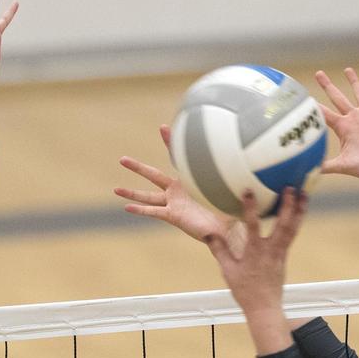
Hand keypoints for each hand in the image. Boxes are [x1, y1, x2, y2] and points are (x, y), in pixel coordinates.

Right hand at [116, 125, 234, 243]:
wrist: (229, 229)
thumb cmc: (231, 207)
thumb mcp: (228, 185)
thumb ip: (230, 170)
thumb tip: (242, 153)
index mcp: (189, 180)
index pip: (176, 157)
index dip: (169, 142)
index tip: (162, 127)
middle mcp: (178, 191)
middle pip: (153, 176)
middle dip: (138, 168)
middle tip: (122, 159)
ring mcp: (174, 204)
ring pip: (148, 196)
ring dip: (132, 193)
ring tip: (116, 190)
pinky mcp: (173, 216)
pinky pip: (154, 212)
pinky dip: (140, 210)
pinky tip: (127, 208)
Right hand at [205, 189, 304, 324]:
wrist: (264, 307)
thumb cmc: (245, 291)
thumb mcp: (228, 271)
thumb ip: (219, 250)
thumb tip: (208, 233)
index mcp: (255, 252)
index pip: (253, 226)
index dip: (251, 208)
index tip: (248, 192)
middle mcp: (271, 250)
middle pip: (283, 225)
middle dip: (288, 205)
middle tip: (290, 187)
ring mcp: (281, 253)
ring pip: (293, 228)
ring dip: (299, 211)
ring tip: (304, 194)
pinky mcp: (285, 256)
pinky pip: (292, 234)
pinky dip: (296, 221)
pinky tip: (298, 211)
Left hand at [315, 69, 358, 183]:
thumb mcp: (343, 166)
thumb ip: (326, 165)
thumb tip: (309, 171)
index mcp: (343, 128)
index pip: (325, 114)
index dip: (315, 107)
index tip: (304, 97)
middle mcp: (354, 119)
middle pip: (338, 98)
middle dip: (328, 86)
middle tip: (318, 73)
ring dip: (354, 81)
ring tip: (347, 70)